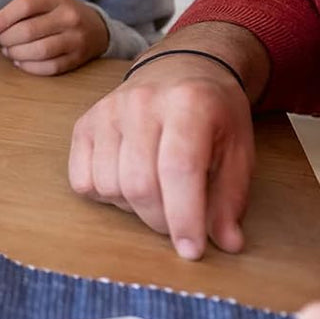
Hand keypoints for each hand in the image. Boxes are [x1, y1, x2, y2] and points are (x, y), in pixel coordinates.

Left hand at [0, 0, 109, 75]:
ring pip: (39, 51)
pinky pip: (50, 67)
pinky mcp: (78, 58)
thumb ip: (14, 10)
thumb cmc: (57, 14)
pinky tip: (21, 61)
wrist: (95, 27)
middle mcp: (69, 16)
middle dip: (6, 38)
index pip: (24, 5)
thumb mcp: (40, 3)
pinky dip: (30, 67)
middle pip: (28, 31)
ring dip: (16, 54)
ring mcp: (76, 38)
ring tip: (9, 51)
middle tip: (1, 40)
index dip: (2, 18)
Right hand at [68, 50, 254, 259]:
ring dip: (132, 208)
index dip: (184, 217)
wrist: (179, 68)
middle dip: (159, 220)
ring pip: (108, 185)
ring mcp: (107, 111)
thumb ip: (231, 197)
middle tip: (176, 225)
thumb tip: (226, 243)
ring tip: (153, 195)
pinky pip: (81, 180)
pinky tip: (125, 183)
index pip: (179, 170)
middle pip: (139, 183)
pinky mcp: (84, 123)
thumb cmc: (213, 113)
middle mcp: (142, 103)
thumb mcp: (238, 149)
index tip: (191, 250)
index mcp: (189, 104)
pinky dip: (103, 195)